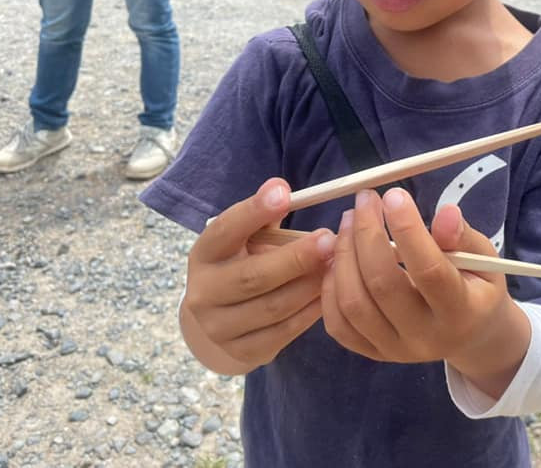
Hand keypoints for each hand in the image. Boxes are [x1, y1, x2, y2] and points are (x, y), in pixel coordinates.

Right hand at [182, 178, 336, 371]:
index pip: (226, 229)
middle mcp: (203, 293)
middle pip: (255, 276)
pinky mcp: (242, 352)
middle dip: (296, 257)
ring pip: (275, 306)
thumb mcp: (244, 238)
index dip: (254, 210)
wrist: (218, 320)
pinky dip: (311, 311)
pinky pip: (285, 332)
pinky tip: (330, 293)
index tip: (284, 192)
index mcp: (204, 254)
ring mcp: (220, 327)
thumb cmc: (242, 263)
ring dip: (311, 284)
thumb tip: (281, 189)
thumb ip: (263, 217)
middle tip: (330, 239)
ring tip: (336, 265)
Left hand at [321, 189, 529, 394]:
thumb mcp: (484, 259)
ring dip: (343, 255)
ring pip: (353, 303)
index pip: (429, 271)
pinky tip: (339, 257)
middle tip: (365, 200)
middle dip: (366, 234)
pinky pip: (338, 324)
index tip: (393, 195)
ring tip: (349, 222)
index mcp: (461, 313)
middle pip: (382, 284)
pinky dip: (330, 286)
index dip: (407, 230)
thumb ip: (463, 237)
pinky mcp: (373, 353)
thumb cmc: (477, 287)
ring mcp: (395, 350)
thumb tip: (446, 213)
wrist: (471, 334)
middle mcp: (425, 338)